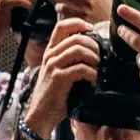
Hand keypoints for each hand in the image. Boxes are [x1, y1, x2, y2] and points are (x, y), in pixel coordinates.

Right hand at [27, 20, 100, 134]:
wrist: (40, 115)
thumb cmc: (53, 96)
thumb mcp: (57, 72)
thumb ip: (68, 60)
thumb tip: (90, 51)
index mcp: (50, 52)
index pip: (62, 26)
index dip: (78, 23)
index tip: (90, 29)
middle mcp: (50, 55)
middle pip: (76, 37)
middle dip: (92, 45)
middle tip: (98, 57)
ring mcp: (53, 66)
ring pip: (79, 50)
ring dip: (93, 58)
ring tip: (96, 68)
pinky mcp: (58, 78)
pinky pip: (81, 68)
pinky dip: (92, 73)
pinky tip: (93, 81)